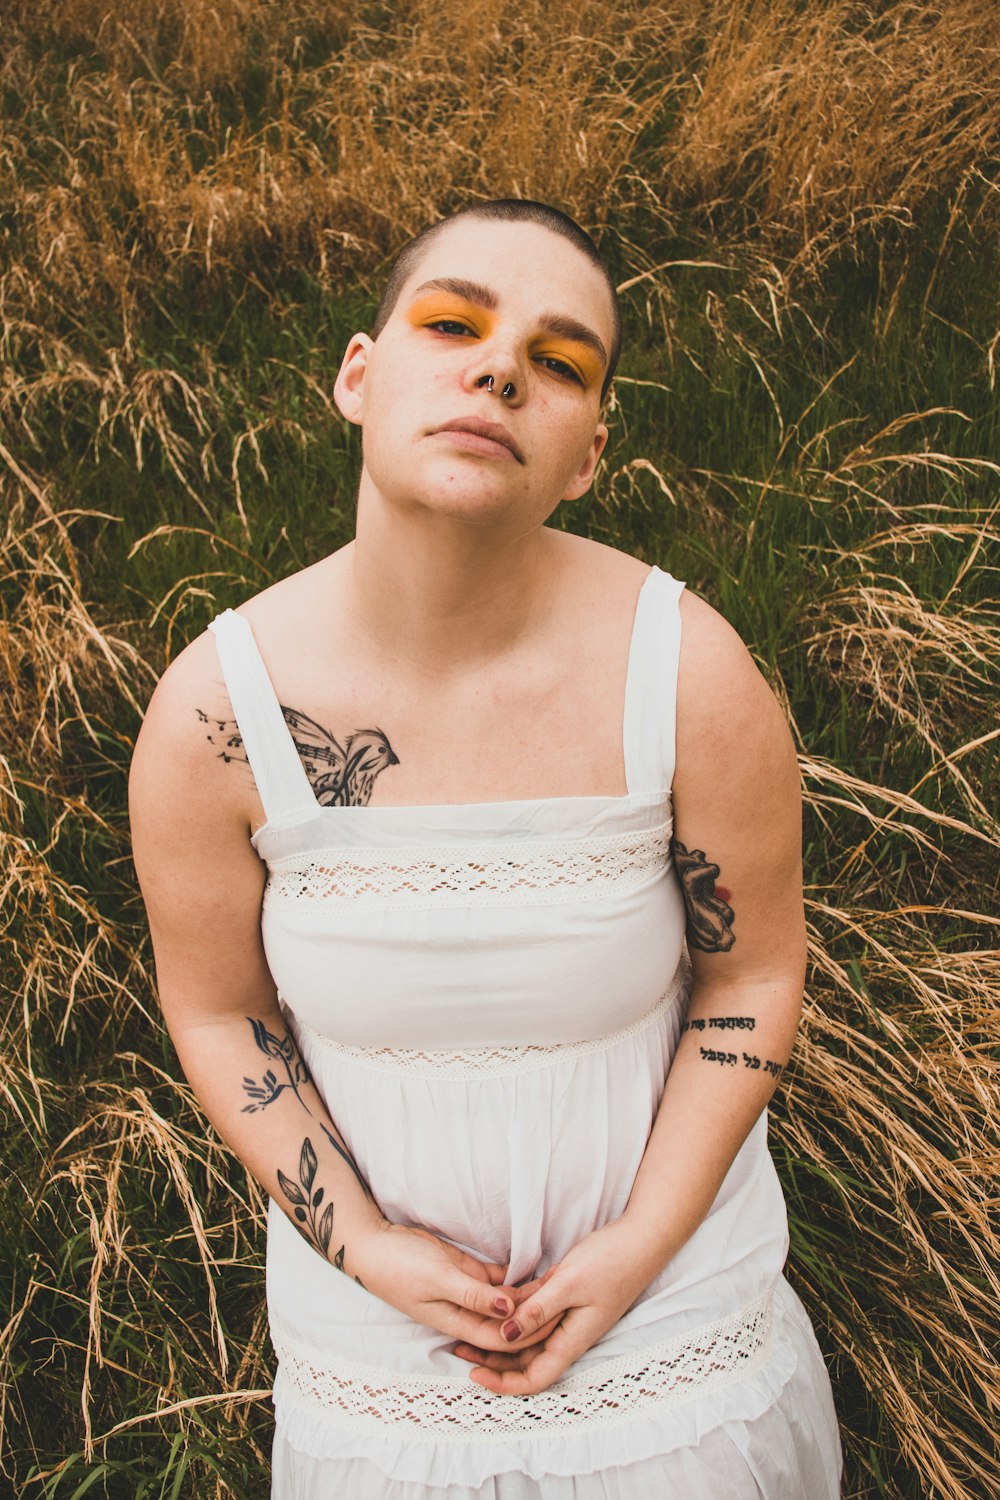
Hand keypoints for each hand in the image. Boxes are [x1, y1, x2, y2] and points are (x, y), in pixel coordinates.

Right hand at [354, 1221, 558, 1354]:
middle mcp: (465, 1312)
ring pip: (506, 1301)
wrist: (373, 1244)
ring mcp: (467, 1292)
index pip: (504, 1338)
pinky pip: (497, 1281)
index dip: (531, 1332)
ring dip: (530, 1294)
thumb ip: (473, 1295)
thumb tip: (509, 1311)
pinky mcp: (465, 1273)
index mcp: (457, 1322)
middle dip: (537, 1314)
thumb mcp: (438, 1277)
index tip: (558, 1315)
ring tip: (558, 1277)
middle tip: (566, 1292)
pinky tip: (537, 1268)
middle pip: (509, 1323)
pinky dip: (515, 1278)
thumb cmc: (400, 1265)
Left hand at [451, 1217, 662, 1394]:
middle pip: (526, 1359)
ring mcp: (568, 1314)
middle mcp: (569, 1332)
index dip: (504, 1383)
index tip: (473, 1376)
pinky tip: (493, 1301)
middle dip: (492, 1359)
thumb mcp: (570, 1284)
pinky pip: (536, 1310)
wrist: (642, 1239)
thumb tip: (507, 1336)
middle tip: (458, 1348)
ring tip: (468, 1323)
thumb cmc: (612, 1261)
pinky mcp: (568, 1295)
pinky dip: (516, 1309)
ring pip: (528, 1334)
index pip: (535, 1377)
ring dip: (500, 1332)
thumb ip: (538, 1310)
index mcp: (572, 1338)